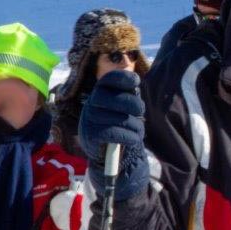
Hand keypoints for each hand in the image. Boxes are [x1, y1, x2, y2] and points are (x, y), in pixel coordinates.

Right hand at [79, 70, 148, 200]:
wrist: (104, 151)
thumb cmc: (117, 122)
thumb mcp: (121, 107)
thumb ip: (128, 95)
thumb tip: (134, 83)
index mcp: (100, 92)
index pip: (109, 79)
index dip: (123, 78)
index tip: (136, 82)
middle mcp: (92, 103)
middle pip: (118, 99)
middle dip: (135, 105)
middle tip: (140, 112)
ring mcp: (90, 119)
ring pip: (121, 119)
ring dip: (136, 126)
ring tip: (137, 130)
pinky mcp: (92, 135)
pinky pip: (117, 134)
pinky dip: (131, 137)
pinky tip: (133, 139)